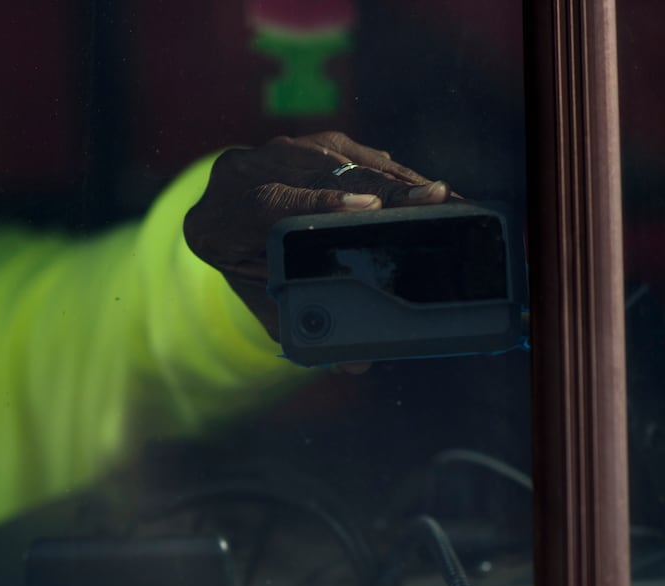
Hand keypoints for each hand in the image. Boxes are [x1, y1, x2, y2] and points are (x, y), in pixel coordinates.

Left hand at [183, 131, 450, 343]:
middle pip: (313, 174)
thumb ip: (304, 329)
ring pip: (339, 158)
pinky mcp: (306, 142)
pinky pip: (354, 152)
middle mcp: (239, 176)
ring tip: (445, 197)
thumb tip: (356, 365)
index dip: (319, 203)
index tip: (367, 207)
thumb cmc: (250, 275)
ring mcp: (271, 152)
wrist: (229, 229)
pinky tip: (429, 189)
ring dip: (395, 176)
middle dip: (379, 185)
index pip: (268, 204)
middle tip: (435, 199)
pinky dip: (392, 172)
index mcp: (218, 221)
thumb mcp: (266, 304)